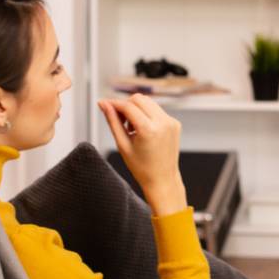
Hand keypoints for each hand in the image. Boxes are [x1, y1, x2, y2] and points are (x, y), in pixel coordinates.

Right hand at [98, 95, 186, 215]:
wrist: (162, 179)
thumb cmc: (141, 167)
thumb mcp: (122, 144)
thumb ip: (112, 121)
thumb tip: (103, 104)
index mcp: (149, 130)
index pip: (128, 106)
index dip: (114, 104)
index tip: (104, 105)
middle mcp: (163, 122)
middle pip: (139, 99)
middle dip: (126, 105)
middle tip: (119, 121)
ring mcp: (171, 122)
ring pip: (149, 102)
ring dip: (136, 109)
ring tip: (130, 128)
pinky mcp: (175, 123)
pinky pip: (157, 110)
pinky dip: (146, 114)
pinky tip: (142, 130)